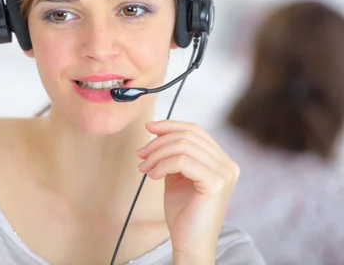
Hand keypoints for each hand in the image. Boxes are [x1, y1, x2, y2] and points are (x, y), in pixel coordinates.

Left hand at [136, 120, 239, 261]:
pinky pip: (182, 161)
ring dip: (157, 154)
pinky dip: (162, 165)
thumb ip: (174, 154)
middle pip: (188, 135)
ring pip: (183, 146)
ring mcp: (225, 173)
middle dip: (159, 141)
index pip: (195, 131)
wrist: (189, 243)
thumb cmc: (183, 213)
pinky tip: (153, 176)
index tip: (148, 128)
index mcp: (221, 161)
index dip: (170, 125)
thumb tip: (158, 130)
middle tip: (141, 155)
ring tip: (144, 168)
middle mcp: (228, 165)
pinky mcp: (216, 183)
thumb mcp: (177, 176)